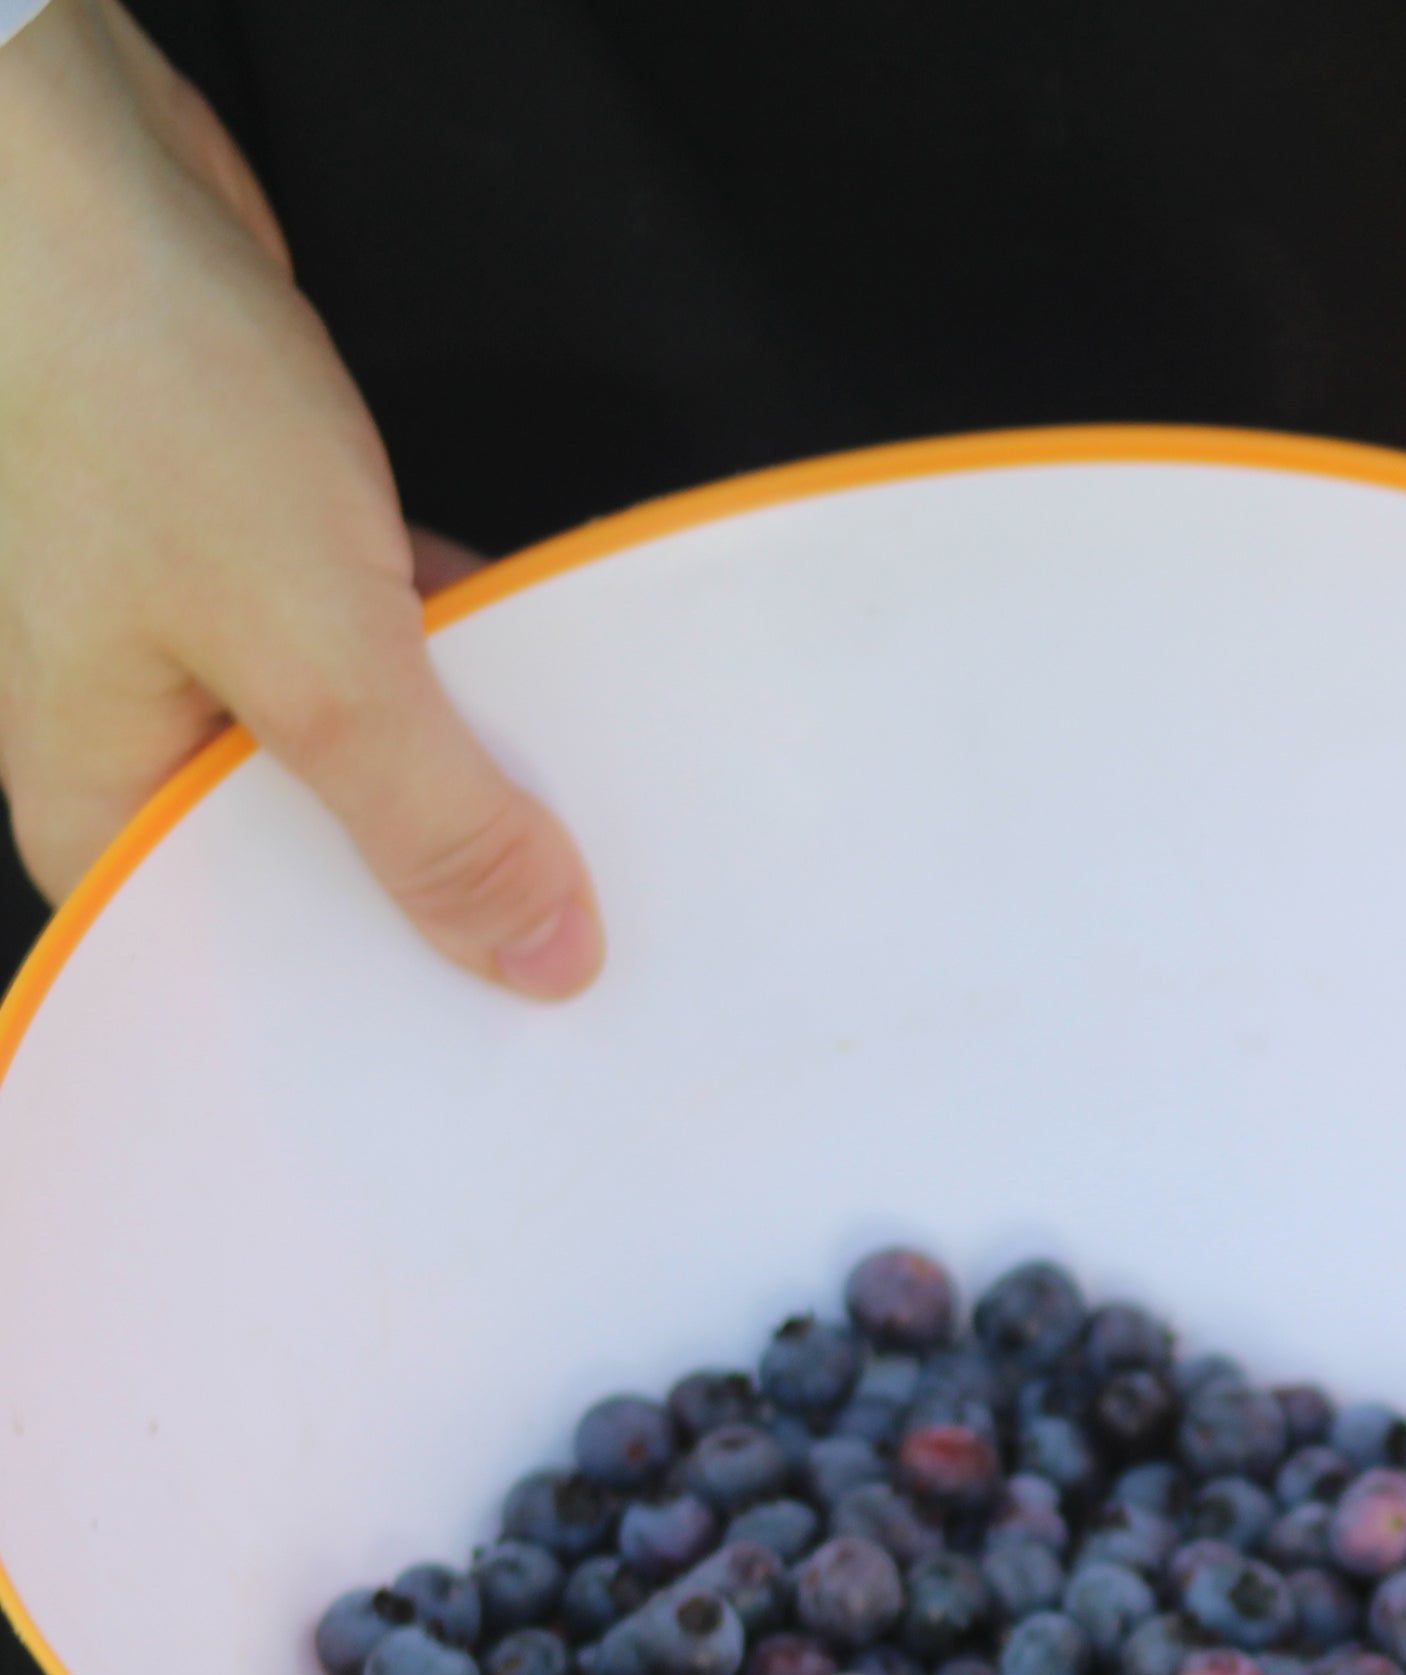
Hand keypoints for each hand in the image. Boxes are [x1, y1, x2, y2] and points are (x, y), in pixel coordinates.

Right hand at [0, 0, 596, 991]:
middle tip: (608, 937)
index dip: (379, 1013)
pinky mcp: (256, 545)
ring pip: (368, 749)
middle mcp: (136, 733)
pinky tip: (557, 662)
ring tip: (613, 824)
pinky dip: (464, 652)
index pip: (249, 966)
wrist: (72, 178)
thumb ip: (425, 813)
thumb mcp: (309, 646)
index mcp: (99, 802)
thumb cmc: (129, 394)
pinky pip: (384, 642)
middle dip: (452, 885)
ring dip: (477, 763)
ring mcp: (195, 636)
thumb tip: (533, 957)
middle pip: (322, 867)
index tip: (518, 1045)